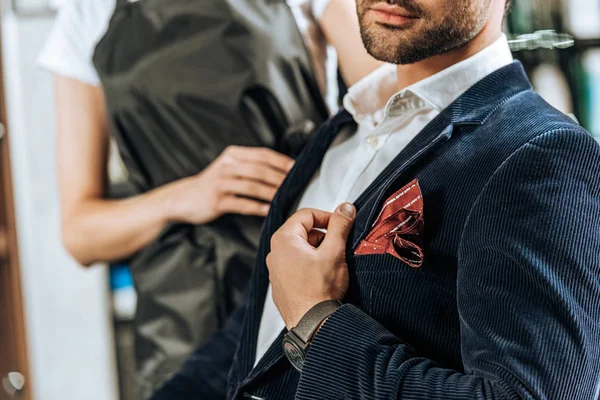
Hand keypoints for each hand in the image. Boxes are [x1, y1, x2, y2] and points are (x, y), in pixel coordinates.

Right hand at [167, 146, 293, 224]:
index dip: (281, 161)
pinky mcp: (216, 201)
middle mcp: (227, 165)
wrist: (183, 198)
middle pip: (260, 170)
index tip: (296, 169)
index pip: (263, 154)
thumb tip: (281, 170)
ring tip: (285, 198)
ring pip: (252, 186)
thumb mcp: (229, 167)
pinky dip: (256, 207)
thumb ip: (250, 165)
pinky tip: (268, 210)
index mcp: (233, 154)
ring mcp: (221, 183)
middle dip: (280, 178)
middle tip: (295, 186)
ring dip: (271, 193)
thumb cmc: (213, 184)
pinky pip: (241, 204)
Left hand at [266, 203, 355, 328]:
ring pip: (299, 249)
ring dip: (317, 250)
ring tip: (332, 262)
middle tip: (339, 245)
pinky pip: (295, 265)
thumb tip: (345, 208)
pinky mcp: (281, 284)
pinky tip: (322, 276)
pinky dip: (309, 264)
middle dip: (323, 234)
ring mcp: (275, 270)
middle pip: (302, 231)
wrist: (312, 325)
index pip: (306, 214)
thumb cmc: (319, 291)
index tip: (341, 224)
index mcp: (283, 239)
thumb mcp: (334, 252)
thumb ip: (340, 226)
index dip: (327, 216)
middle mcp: (274, 253)